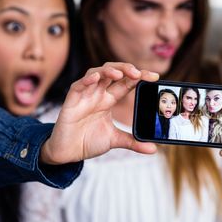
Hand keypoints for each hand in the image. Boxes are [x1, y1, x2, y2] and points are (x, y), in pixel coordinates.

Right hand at [40, 62, 158, 164]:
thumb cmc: (87, 141)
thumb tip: (153, 149)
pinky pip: (78, 86)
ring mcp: (84, 96)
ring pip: (96, 73)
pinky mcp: (71, 101)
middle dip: (125, 69)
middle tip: (138, 74)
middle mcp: (97, 94)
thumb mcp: (114, 141)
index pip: (126, 82)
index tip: (154, 77)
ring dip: (108, 70)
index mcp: (108, 100)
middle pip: (112, 72)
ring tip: (119, 74)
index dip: (139, 77)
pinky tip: (95, 78)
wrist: (67, 153)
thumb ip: (133, 142)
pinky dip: (86, 80)